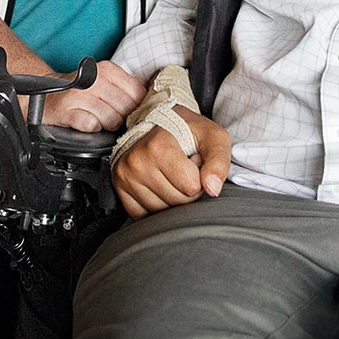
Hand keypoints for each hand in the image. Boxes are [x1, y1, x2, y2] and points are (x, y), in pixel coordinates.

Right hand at [39, 60, 146, 132]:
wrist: (44, 94)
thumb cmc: (80, 91)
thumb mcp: (104, 81)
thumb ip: (127, 89)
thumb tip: (153, 103)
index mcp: (107, 69)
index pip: (138, 92)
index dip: (139, 107)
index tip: (134, 113)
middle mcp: (94, 79)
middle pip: (126, 108)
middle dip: (124, 119)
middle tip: (115, 119)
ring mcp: (79, 94)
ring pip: (111, 119)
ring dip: (107, 125)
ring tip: (98, 119)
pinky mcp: (67, 110)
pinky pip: (91, 126)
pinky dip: (91, 129)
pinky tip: (85, 122)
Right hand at [111, 107, 231, 218]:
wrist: (161, 124)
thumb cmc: (189, 131)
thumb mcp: (214, 137)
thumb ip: (219, 162)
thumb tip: (213, 189)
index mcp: (158, 146)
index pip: (191, 186)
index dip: (200, 177)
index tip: (194, 161)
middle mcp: (136, 162)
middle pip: (177, 201)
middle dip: (187, 190)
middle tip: (183, 168)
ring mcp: (125, 176)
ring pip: (161, 211)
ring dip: (172, 198)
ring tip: (171, 174)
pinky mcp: (119, 188)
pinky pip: (144, 214)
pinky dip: (156, 205)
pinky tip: (159, 184)